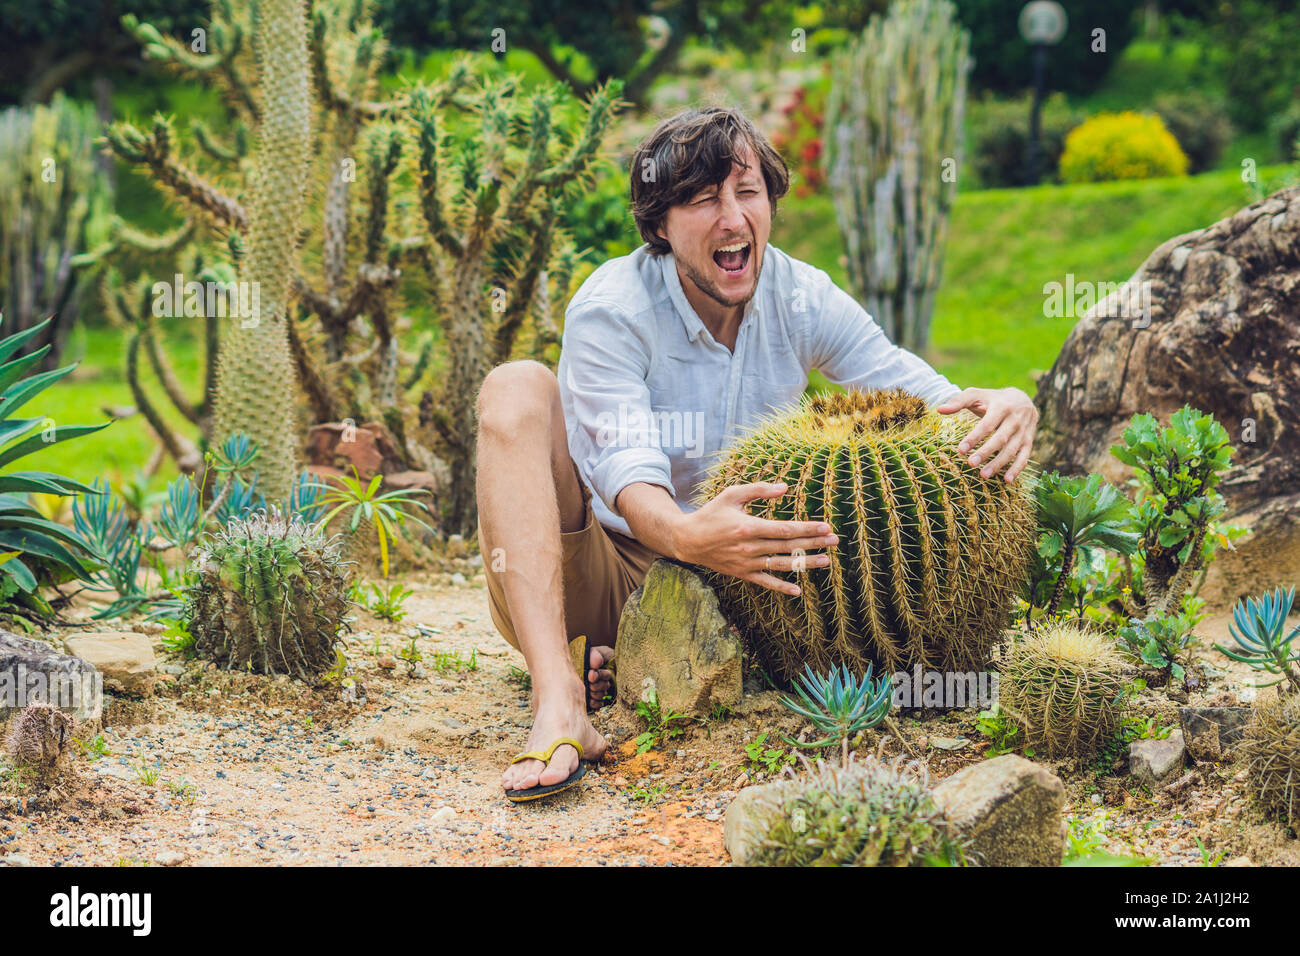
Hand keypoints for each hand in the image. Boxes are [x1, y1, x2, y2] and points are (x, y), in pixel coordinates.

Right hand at [671, 482, 838, 595]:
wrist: (688, 540)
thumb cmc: (712, 513)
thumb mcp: (732, 494)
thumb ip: (758, 489)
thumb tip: (785, 488)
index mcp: (748, 527)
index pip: (784, 529)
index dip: (807, 528)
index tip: (826, 526)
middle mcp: (749, 547)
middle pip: (788, 546)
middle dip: (814, 543)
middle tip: (835, 540)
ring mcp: (747, 563)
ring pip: (781, 564)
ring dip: (805, 563)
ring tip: (827, 561)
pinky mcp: (742, 573)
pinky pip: (765, 582)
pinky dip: (781, 587)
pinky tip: (798, 590)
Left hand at [936, 386, 1037, 482]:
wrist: (1023, 399)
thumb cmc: (992, 399)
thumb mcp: (976, 395)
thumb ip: (958, 401)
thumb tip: (940, 410)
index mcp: (1002, 407)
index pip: (987, 425)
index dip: (974, 438)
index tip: (960, 450)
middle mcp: (1015, 420)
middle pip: (1000, 438)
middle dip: (986, 452)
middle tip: (971, 464)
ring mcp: (1024, 432)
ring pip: (1012, 450)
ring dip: (999, 464)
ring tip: (983, 475)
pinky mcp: (1029, 442)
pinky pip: (1024, 456)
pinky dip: (1017, 469)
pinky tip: (1007, 480)